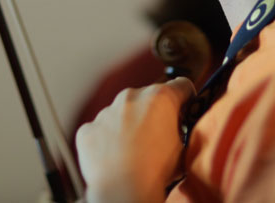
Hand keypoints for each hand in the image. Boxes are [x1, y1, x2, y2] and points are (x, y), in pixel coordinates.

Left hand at [76, 77, 195, 202]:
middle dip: (153, 113)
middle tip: (157, 138)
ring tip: (133, 152)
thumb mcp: (183, 149)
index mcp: (160, 97)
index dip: (185, 99)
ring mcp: (107, 111)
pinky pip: (100, 129)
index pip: (181, 85)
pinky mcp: (89, 128)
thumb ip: (181, 130)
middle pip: (148, 98)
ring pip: (122, 112)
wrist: (122, 189)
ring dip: (128, 125)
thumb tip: (178, 130)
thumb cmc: (154, 171)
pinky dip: (106, 140)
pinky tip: (114, 157)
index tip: (184, 110)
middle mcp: (132, 97)